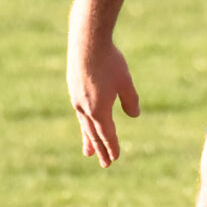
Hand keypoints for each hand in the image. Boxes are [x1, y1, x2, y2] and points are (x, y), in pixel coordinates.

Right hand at [67, 36, 140, 167]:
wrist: (87, 41)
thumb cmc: (110, 62)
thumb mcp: (126, 83)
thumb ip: (130, 101)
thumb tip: (134, 115)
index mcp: (99, 111)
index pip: (107, 135)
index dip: (112, 147)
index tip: (115, 159)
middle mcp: (84, 109)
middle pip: (93, 135)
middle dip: (99, 150)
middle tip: (104, 164)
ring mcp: (76, 99)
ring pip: (83, 124)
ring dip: (88, 139)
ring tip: (88, 152)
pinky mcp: (73, 88)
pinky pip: (79, 112)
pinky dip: (84, 122)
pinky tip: (86, 121)